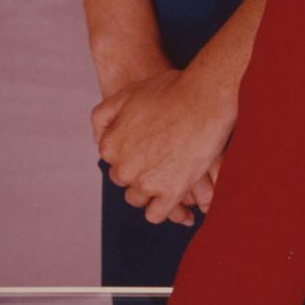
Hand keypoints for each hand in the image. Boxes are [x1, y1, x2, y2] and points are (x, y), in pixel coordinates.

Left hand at [94, 66, 234, 226]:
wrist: (206, 95)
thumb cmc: (171, 90)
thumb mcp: (128, 94)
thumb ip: (104, 116)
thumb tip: (98, 138)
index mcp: (110, 146)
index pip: (113, 159)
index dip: (131, 151)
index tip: (147, 145)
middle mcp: (124, 169)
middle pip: (124, 179)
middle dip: (139, 169)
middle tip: (160, 156)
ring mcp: (147, 183)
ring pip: (138, 198)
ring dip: (149, 189)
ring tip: (168, 173)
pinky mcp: (171, 192)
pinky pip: (156, 214)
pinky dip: (162, 208)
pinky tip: (172, 194)